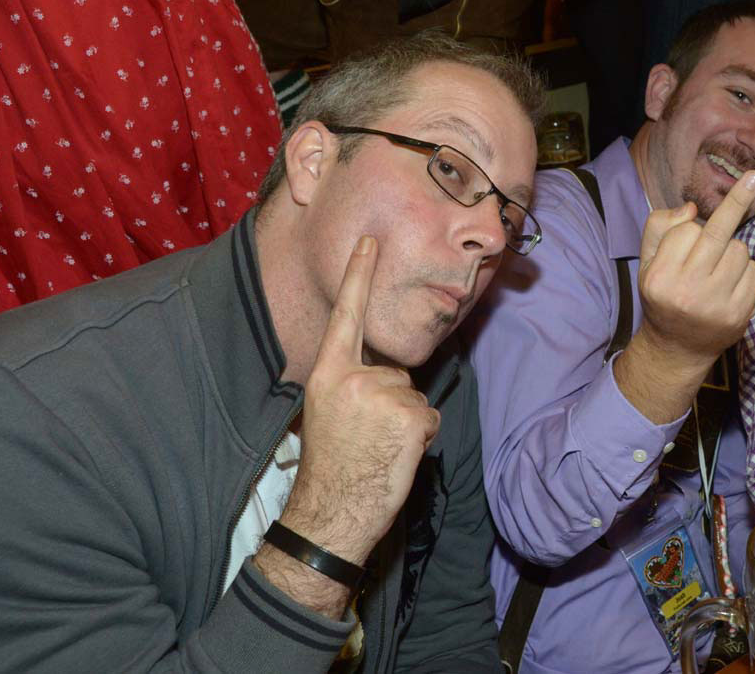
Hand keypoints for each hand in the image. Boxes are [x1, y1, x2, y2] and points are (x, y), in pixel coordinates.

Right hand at [281, 236, 441, 563]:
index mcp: (328, 373)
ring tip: (378, 448)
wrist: (331, 513)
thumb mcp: (326, 411)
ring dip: (406, 422)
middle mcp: (355, 377)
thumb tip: (383, 372)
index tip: (371, 241)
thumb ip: (350, 381)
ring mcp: (384, 395)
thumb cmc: (331, 466)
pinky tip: (397, 455)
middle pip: (394, 370)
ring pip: (413, 395)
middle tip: (366, 436)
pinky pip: (429, 416)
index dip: (360, 276)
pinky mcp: (412, 416)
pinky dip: (421, 437)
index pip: (347, 315)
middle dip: (392, 399)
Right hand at [632, 171, 754, 363]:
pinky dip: (747, 270)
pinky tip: (732, 283)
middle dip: (739, 200)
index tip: (692, 222)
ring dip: (733, 250)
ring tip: (717, 268)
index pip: (686, 231)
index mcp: (660, 278)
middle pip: (718, 234)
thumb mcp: (647, 262)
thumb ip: (659, 227)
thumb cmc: (663, 295)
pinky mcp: (740, 316)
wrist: (677, 348)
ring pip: (740, 250)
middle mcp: (687, 293)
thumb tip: (691, 209)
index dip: (689, 228)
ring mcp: (716, 306)